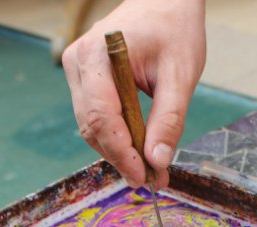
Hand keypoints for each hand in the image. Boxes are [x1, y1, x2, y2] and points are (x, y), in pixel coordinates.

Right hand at [62, 0, 205, 190]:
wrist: (163, 2)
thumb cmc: (174, 30)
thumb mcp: (181, 75)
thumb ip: (169, 119)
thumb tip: (158, 161)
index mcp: (98, 55)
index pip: (102, 116)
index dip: (122, 152)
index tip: (143, 176)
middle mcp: (78, 62)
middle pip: (92, 126)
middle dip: (121, 157)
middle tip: (151, 180)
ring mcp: (76, 70)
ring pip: (91, 126)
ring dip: (118, 150)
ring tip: (149, 169)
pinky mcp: (83, 78)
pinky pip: (95, 116)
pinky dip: (116, 136)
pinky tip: (138, 150)